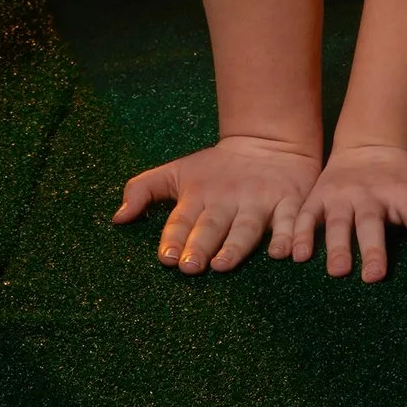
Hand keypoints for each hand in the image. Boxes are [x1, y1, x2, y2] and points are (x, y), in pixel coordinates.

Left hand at [113, 134, 321, 275]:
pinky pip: (290, 221)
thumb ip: (144, 190)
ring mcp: (260, 200)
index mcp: (200, 193)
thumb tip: (116, 218)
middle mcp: (228, 198)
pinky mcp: (289, 202)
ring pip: (247, 227)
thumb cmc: (217, 168)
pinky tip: (283, 253)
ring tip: (223, 264)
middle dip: (201, 244)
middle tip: (190, 266)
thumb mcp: (178, 171)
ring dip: (236, 246)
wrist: (271, 140)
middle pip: (213, 225)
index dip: (174, 237)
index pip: (183, 218)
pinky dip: (289, 236)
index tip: (167, 258)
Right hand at [289, 140, 406, 283]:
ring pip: (338, 221)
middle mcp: (373, 195)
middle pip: (373, 222)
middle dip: (374, 249)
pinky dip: (301, 234)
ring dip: (337, 246)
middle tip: (375, 277)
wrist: (368, 145)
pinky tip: (297, 255)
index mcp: (405, 193)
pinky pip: (306, 216)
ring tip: (339, 271)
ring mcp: (343, 196)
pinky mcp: (319, 198)